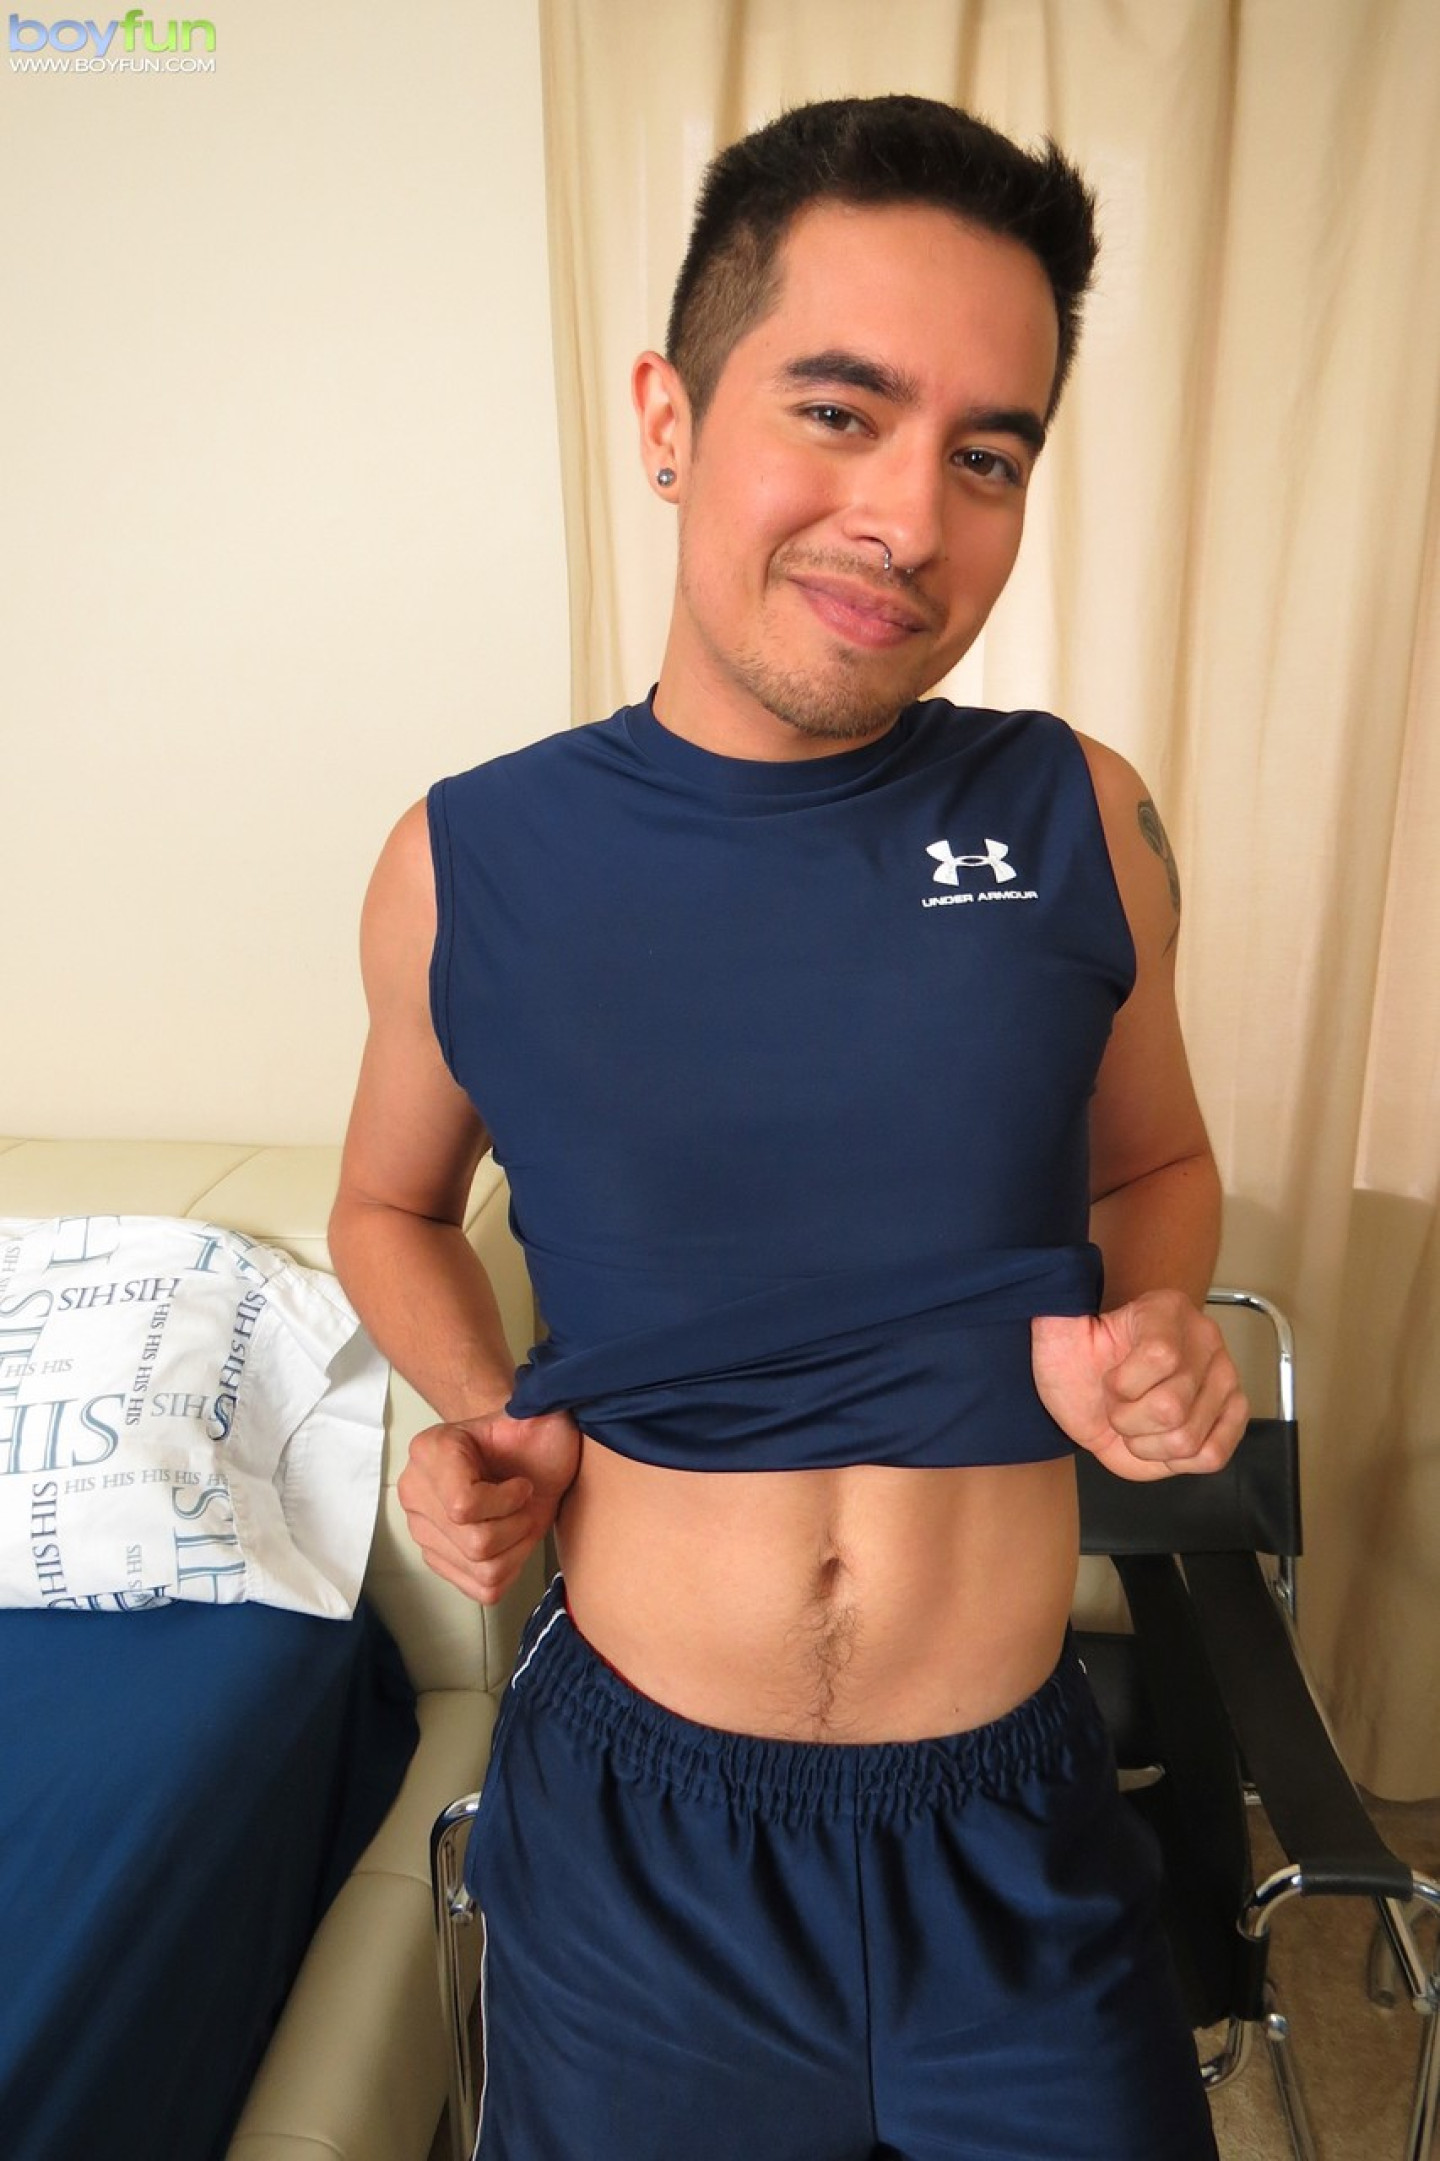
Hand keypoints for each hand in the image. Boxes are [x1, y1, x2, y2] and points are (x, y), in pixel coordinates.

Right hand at [397, 1407, 580, 1603]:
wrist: (520, 1457)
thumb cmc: (526, 1439)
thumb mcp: (537, 1417)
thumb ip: (537, 1408)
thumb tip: (535, 1410)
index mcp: (429, 1450)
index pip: (464, 1506)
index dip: (508, 1500)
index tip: (522, 1483)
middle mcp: (414, 1491)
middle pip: (475, 1542)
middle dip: (517, 1524)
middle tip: (524, 1502)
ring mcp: (421, 1529)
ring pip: (481, 1568)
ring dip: (515, 1548)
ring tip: (517, 1519)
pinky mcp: (437, 1560)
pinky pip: (481, 1589)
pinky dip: (508, 1569)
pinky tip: (510, 1541)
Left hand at [1031, 1289, 1248, 1482]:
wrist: (1088, 1395)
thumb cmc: (1076, 1366)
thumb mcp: (1057, 1335)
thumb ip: (1057, 1311)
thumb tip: (1062, 1285)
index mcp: (1166, 1309)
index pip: (1160, 1356)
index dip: (1122, 1384)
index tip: (1107, 1379)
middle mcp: (1205, 1340)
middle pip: (1171, 1406)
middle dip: (1127, 1418)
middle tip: (1119, 1404)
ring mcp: (1224, 1379)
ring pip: (1186, 1438)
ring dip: (1146, 1443)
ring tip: (1137, 1421)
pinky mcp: (1232, 1415)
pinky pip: (1213, 1455)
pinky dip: (1175, 1459)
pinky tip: (1159, 1440)